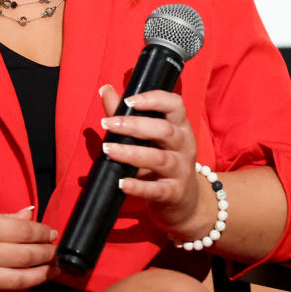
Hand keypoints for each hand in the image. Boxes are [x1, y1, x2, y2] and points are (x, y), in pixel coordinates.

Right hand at [0, 204, 57, 291]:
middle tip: (57, 252)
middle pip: (26, 256)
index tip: (52, 233)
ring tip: (53, 271)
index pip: (24, 232)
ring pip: (18, 281)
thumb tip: (28, 214)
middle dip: (47, 254)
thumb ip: (1, 217)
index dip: (43, 233)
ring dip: (40, 276)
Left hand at [99, 86, 209, 239]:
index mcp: (179, 126)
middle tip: (108, 123)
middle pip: (165, 130)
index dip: (153, 99)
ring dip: (131, 153)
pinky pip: (156, 190)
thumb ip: (127, 114)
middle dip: (135, 125)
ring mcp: (181, 170)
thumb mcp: (150, 137)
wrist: (184, 202)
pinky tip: (121, 182)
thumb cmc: (162, 159)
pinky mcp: (174, 193)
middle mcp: (184, 145)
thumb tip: (105, 89)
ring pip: (159, 159)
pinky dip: (138, 186)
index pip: (175, 105)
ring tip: (108, 149)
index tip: (129, 100)